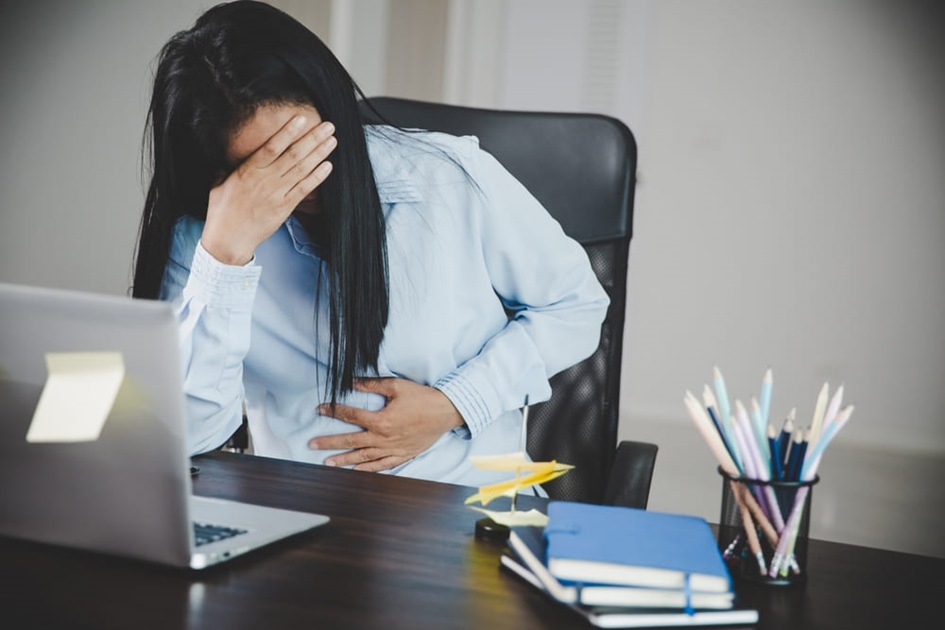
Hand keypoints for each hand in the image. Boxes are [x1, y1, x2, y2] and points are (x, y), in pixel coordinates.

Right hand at [201, 116, 336, 264]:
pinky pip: (304, 190)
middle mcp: (265, 180)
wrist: (228, 240)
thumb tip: (229, 156)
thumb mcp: (219, 184)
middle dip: (313, 138)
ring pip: (302, 169)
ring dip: (319, 153)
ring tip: (332, 140)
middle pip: (294, 155)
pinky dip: (317, 177)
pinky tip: (328, 166)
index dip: (288, 132)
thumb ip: (228, 168)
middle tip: (328, 125)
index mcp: (248, 171)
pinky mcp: (284, 208)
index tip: (301, 119)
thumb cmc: (221, 212)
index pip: (272, 146)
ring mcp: (277, 194)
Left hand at [310, 378, 464, 471]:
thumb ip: (372, 384)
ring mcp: (392, 449)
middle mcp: (383, 438)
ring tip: (327, 463)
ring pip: (363, 457)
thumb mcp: (396, 386)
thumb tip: (352, 382)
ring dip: (344, 460)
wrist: (445, 411)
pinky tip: (356, 470)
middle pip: (351, 441)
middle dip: (330, 443)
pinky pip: (382, 465)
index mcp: (380, 420)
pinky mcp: (402, 455)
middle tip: (312, 445)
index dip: (333, 411)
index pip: (350, 415)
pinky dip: (368, 469)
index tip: (320, 409)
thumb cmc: (422, 397)